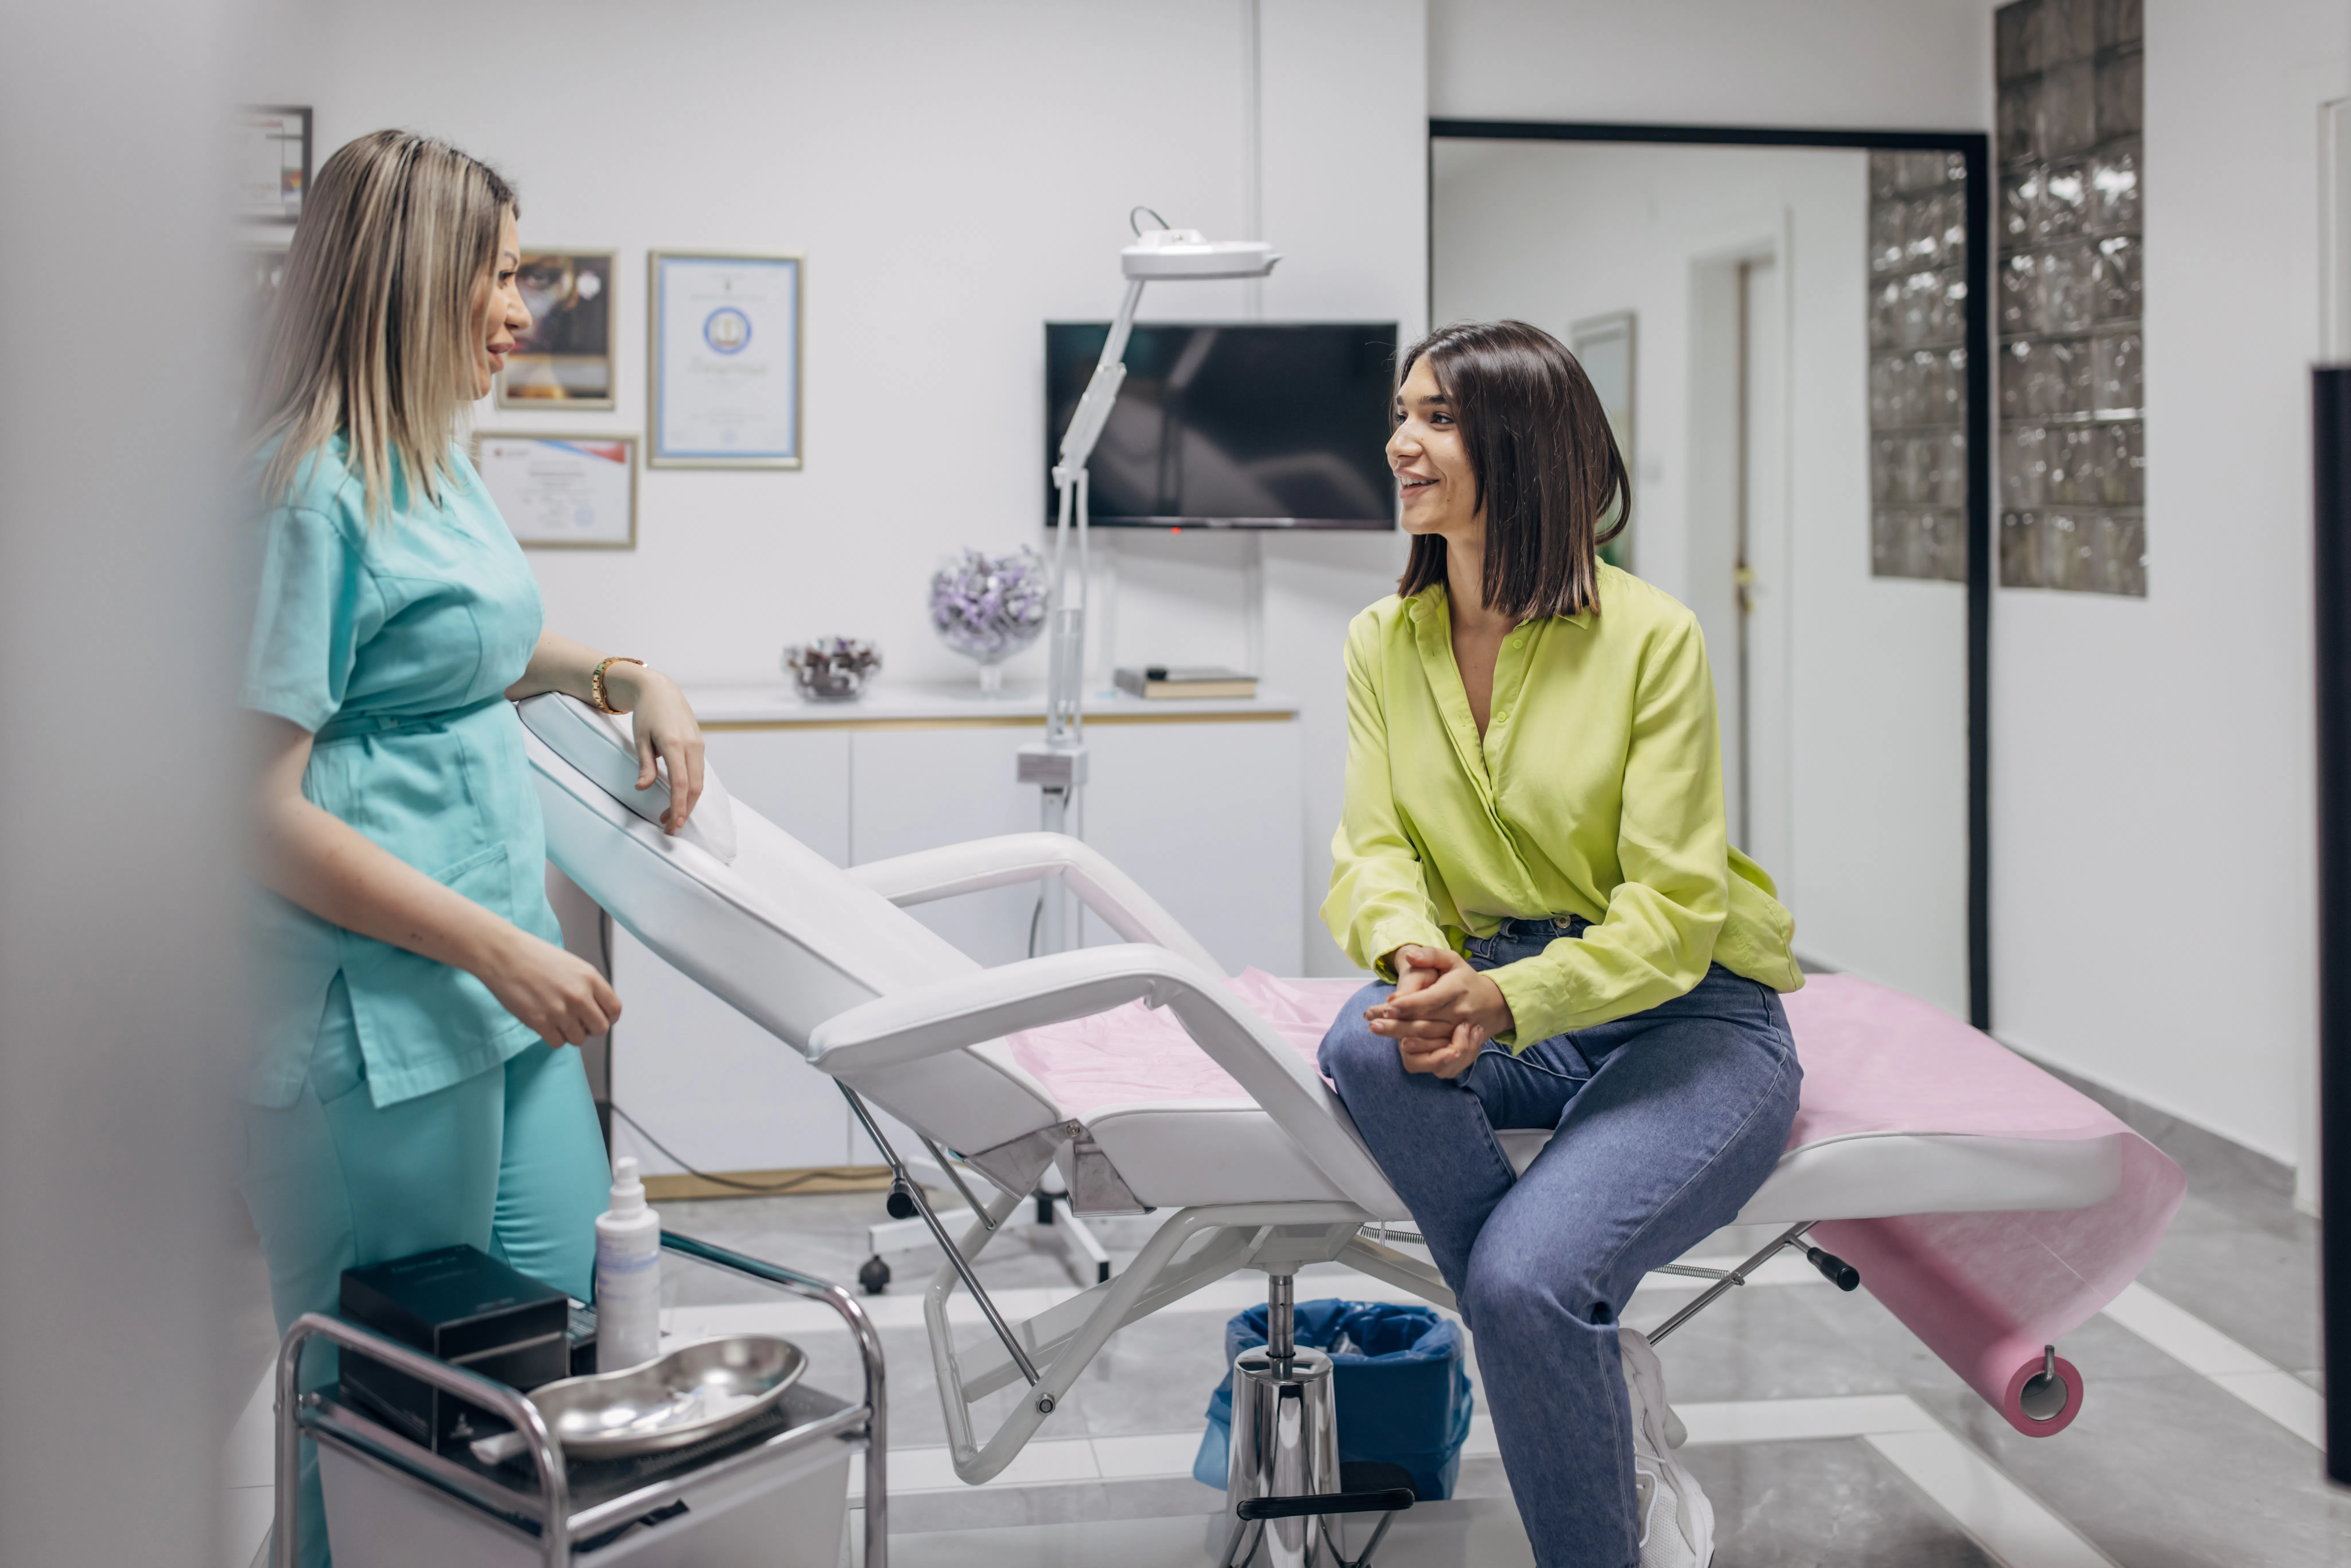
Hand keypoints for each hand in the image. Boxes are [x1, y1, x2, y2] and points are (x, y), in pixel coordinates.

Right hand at [475, 927, 622, 1047]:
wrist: (503, 954)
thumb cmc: (535, 956)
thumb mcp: (572, 965)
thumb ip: (588, 987)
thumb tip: (597, 1009)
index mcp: (590, 978)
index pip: (614, 1010)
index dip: (608, 1017)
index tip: (599, 1017)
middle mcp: (579, 996)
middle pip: (600, 1028)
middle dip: (590, 1028)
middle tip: (578, 1022)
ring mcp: (560, 1011)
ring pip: (579, 1039)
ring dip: (571, 1034)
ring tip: (558, 1020)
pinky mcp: (539, 1022)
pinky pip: (558, 1043)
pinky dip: (554, 1037)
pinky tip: (545, 1023)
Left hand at [606, 665, 705, 832]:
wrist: (660, 690)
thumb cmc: (647, 713)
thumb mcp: (640, 739)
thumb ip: (645, 765)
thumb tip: (642, 788)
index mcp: (675, 744)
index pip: (681, 783)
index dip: (678, 806)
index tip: (673, 825)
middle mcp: (692, 746)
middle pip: (694, 787)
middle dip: (684, 811)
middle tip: (670, 828)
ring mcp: (698, 746)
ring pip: (699, 782)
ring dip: (687, 802)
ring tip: (671, 816)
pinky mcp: (699, 746)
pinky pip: (699, 773)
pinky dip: (691, 789)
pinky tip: (680, 797)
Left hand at [1366, 945, 1513, 1078]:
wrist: (1495, 1004)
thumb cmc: (1466, 980)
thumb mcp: (1453, 961)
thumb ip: (1431, 955)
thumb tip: (1411, 955)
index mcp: (1456, 990)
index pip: (1430, 1000)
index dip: (1408, 1004)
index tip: (1387, 1005)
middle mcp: (1458, 1014)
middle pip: (1424, 1023)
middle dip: (1396, 1024)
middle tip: (1371, 1023)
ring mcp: (1459, 1033)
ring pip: (1428, 1040)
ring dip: (1402, 1038)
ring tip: (1379, 1031)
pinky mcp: (1460, 1046)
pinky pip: (1439, 1055)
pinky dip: (1420, 1054)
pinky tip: (1402, 1049)